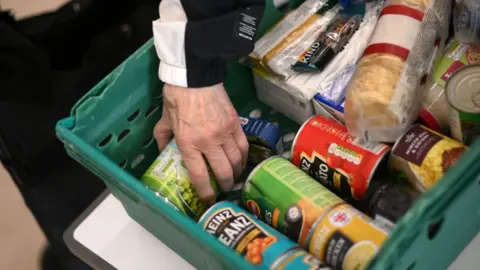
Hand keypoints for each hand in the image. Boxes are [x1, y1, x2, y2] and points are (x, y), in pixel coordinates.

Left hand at [153, 83, 248, 202]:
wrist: (195, 77)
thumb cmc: (176, 98)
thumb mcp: (163, 121)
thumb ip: (163, 139)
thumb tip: (164, 153)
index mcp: (188, 143)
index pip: (200, 176)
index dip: (206, 193)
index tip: (208, 200)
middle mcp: (208, 142)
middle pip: (223, 172)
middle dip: (224, 185)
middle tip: (223, 189)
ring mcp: (224, 133)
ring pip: (236, 161)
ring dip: (236, 173)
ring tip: (233, 178)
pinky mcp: (236, 124)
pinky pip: (243, 147)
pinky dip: (243, 158)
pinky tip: (241, 162)